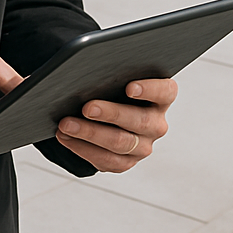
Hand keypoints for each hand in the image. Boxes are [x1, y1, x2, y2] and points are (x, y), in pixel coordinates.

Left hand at [55, 78, 177, 172]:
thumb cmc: (113, 89)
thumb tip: (88, 70)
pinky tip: (66, 137)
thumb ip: (113, 74)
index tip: (129, 87)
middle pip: (140, 120)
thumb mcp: (117, 78)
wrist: (105, 115)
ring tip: (67, 124)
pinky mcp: (127, 162)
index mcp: (162, 97)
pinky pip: (107, 160)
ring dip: (90, 133)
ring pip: (120, 143)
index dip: (150, 89)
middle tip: (87, 107)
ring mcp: (144, 145)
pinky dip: (83, 148)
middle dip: (111, 113)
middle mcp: (157, 123)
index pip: (165, 91)